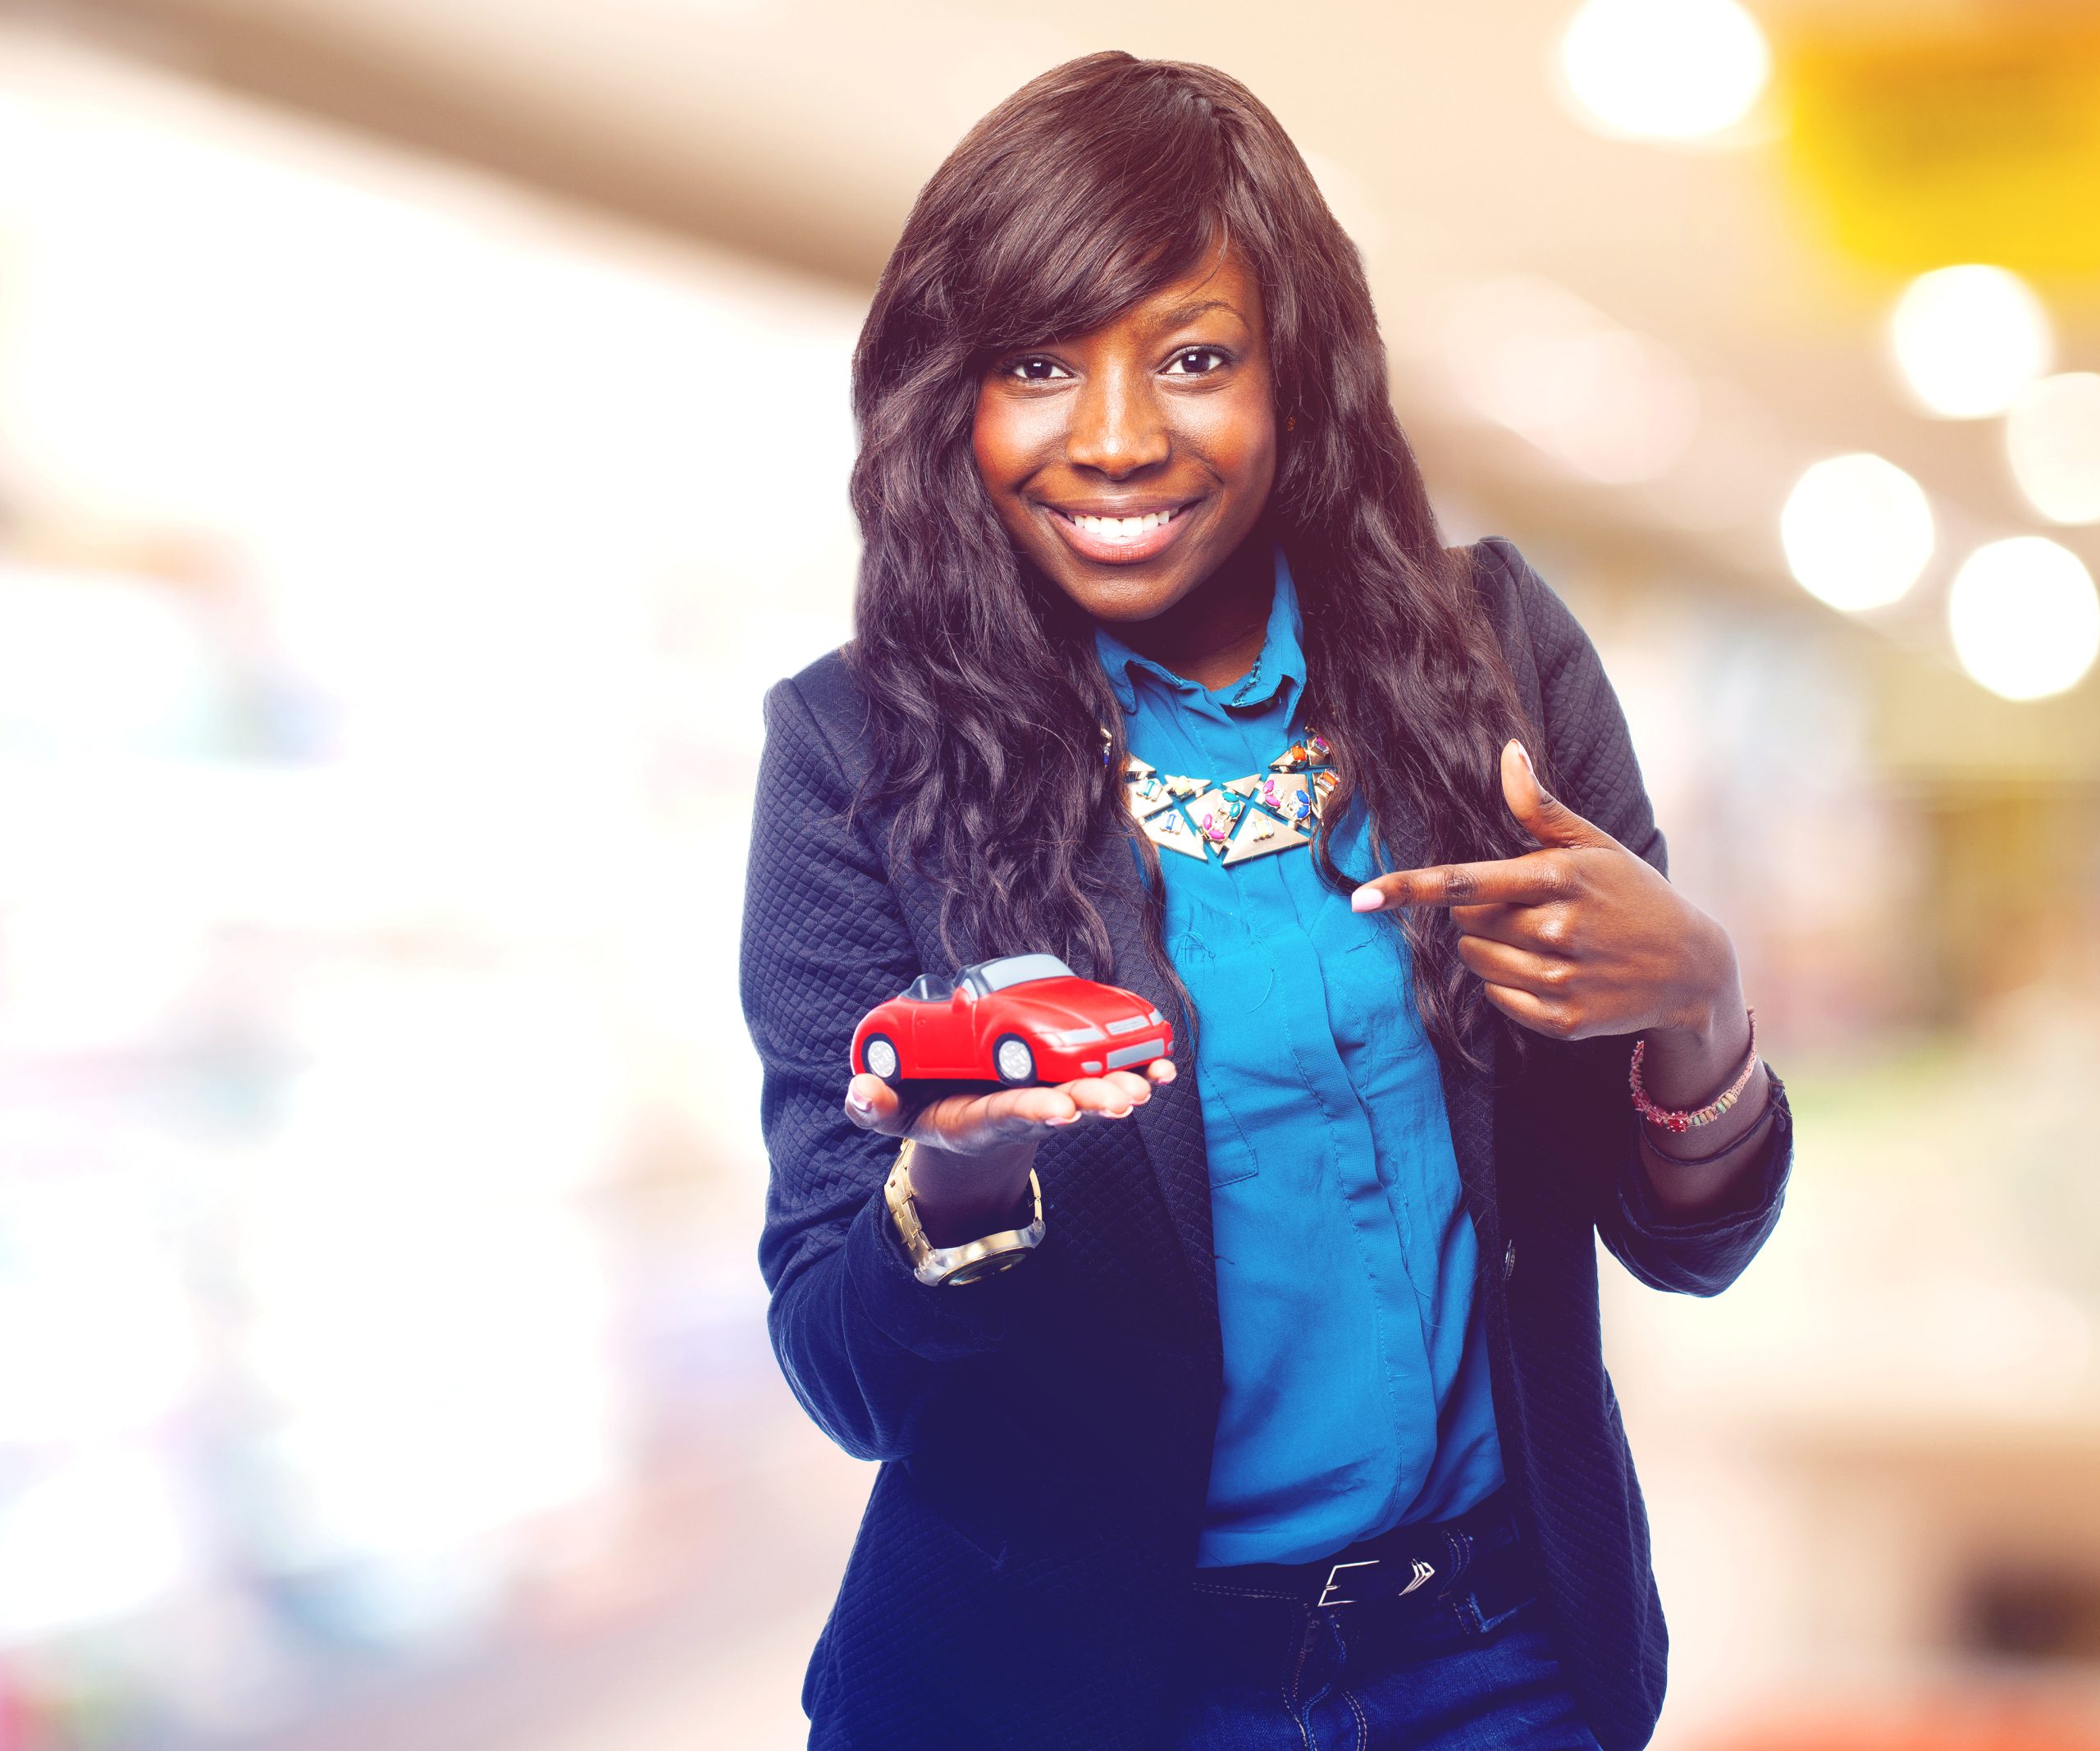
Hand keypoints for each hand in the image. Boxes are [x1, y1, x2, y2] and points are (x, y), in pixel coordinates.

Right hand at [841, 1058, 1176, 1245]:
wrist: (964, 1119)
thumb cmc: (927, 1110)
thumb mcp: (891, 1115)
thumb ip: (873, 1107)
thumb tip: (860, 1092)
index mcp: (980, 1118)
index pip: (1009, 1114)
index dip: (1035, 1110)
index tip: (1062, 1110)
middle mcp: (1021, 1109)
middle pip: (1061, 1105)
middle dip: (1092, 1100)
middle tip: (1123, 1099)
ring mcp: (1048, 1096)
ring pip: (1089, 1092)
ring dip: (1120, 1087)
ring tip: (1148, 1085)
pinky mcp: (1067, 1082)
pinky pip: (1106, 1078)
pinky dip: (1135, 1072)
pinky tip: (1163, 1068)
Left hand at [1348, 740, 1737, 1044]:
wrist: (1691, 968)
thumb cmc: (1632, 895)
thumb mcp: (1594, 845)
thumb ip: (1541, 806)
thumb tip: (1508, 750)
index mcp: (1558, 878)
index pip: (1465, 883)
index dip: (1409, 889)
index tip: (1360, 899)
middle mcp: (1558, 930)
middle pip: (1466, 924)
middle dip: (1480, 914)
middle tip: (1526, 909)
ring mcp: (1562, 979)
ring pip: (1477, 962)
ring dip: (1490, 949)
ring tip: (1540, 940)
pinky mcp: (1564, 1020)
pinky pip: (1499, 999)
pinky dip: (1508, 986)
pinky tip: (1547, 971)